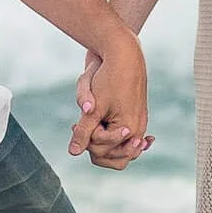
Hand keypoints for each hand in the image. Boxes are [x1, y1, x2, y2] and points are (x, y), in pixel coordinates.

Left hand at [70, 30, 151, 169]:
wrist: (126, 56)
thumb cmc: (109, 80)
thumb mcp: (93, 108)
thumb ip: (83, 132)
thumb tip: (73, 153)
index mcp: (129, 130)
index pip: (101, 151)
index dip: (87, 139)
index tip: (82, 118)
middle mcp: (138, 131)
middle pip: (112, 156)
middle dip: (94, 143)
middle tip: (79, 124)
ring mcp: (139, 125)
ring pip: (118, 148)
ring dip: (101, 139)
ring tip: (89, 122)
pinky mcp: (136, 118)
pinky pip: (123, 137)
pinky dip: (110, 134)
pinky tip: (100, 125)